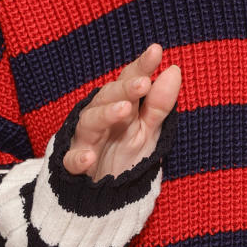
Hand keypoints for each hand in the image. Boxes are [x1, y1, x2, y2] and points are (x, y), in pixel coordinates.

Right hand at [62, 45, 181, 182]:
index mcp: (119, 105)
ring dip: (106, 114)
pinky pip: (72, 161)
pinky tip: (88, 158)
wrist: (102, 195)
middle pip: (108, 97)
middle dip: (125, 89)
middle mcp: (100, 117)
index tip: (156, 51)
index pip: (130, 81)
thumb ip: (159, 103)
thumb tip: (174, 69)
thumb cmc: (124, 155)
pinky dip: (77, 159)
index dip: (141, 67)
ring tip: (124, 110)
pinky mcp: (73, 166)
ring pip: (90, 122)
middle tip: (144, 83)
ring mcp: (85, 140)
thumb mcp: (148, 130)